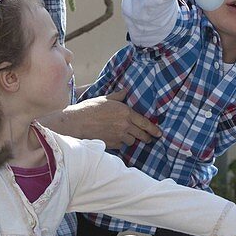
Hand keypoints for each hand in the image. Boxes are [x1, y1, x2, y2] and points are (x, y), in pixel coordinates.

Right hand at [43, 92, 161, 147]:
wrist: (76, 123)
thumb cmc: (89, 109)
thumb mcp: (105, 99)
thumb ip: (118, 96)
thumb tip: (126, 90)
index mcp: (125, 112)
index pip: (144, 122)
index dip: (153, 129)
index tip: (159, 133)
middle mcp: (124, 125)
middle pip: (141, 134)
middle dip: (146, 137)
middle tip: (149, 139)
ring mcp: (119, 136)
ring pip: (131, 141)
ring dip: (131, 140)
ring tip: (128, 137)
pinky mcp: (112, 144)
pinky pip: (121, 145)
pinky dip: (120, 143)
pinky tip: (116, 140)